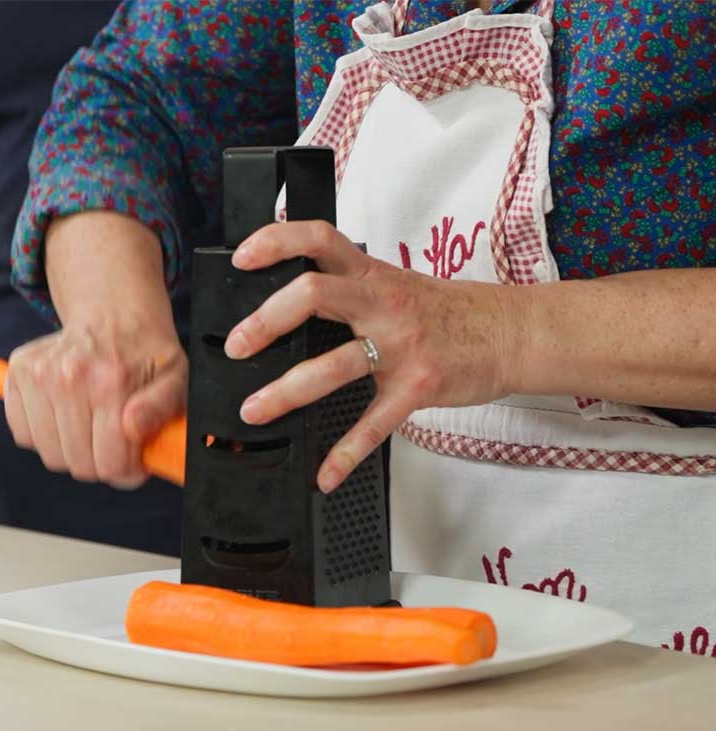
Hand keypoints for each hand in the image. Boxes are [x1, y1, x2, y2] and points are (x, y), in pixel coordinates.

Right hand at [3, 210, 185, 488]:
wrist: (114, 314)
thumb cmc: (148, 355)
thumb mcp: (176, 378)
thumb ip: (162, 406)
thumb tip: (131, 427)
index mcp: (112, 382)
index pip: (109, 462)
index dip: (126, 471)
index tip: (135, 460)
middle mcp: (70, 376)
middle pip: (78, 463)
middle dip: (101, 462)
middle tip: (114, 443)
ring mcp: (40, 373)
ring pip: (50, 453)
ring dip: (72, 450)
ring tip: (92, 427)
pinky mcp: (19, 371)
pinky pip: (23, 434)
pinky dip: (44, 434)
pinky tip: (66, 415)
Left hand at [224, 221, 519, 492]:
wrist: (511, 332)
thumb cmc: (448, 312)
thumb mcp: (396, 285)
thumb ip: (348, 289)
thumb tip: (290, 301)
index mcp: (371, 275)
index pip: (319, 239)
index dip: (277, 241)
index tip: (243, 258)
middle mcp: (382, 304)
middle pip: (314, 295)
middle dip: (266, 321)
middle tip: (236, 346)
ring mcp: (401, 346)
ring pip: (334, 365)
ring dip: (287, 391)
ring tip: (255, 410)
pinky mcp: (418, 387)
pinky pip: (375, 424)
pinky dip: (345, 454)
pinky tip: (325, 474)